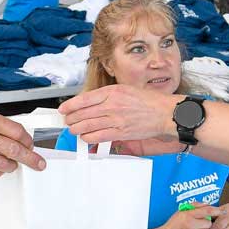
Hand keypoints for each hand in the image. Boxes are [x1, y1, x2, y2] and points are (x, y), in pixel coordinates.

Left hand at [60, 85, 180, 144]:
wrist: (164, 113)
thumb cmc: (148, 101)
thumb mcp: (125, 90)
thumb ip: (108, 96)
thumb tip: (91, 103)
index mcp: (112, 92)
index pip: (84, 99)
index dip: (70, 105)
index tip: (64, 109)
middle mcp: (112, 105)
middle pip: (83, 113)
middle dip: (71, 118)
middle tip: (67, 120)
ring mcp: (115, 120)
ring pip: (87, 126)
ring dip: (77, 129)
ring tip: (73, 129)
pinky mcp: (120, 132)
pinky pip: (98, 136)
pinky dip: (88, 138)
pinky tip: (85, 137)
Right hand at [153, 206, 219, 228]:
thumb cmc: (172, 225)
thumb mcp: (181, 212)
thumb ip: (195, 206)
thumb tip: (207, 204)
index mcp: (187, 215)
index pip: (206, 211)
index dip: (216, 211)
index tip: (222, 211)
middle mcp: (190, 225)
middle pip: (208, 223)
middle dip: (204, 224)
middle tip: (196, 225)